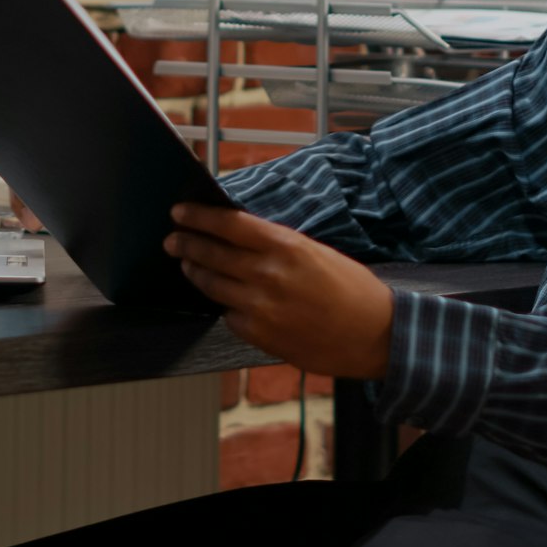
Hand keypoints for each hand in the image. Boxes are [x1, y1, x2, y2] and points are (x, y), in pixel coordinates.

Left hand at [165, 203, 394, 379]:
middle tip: (172, 239)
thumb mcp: (315, 253)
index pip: (228, 224)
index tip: (180, 212)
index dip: (198, 216)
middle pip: (211, 253)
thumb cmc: (352, 290)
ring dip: (196, 272)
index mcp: (285, 245)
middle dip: (186, 244)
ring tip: (187, 264)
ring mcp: (261, 307)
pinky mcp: (260, 335)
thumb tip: (240, 237)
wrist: (374, 334)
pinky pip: (228, 315)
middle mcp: (268, 274)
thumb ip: (277, 246)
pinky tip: (221, 299)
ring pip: (212, 285)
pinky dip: (224, 305)